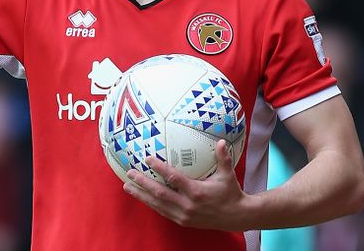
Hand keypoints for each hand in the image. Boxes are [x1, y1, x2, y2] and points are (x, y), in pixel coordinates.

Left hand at [123, 139, 253, 231]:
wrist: (236, 217)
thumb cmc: (230, 193)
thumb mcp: (227, 175)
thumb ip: (223, 158)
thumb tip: (221, 141)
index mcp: (197, 192)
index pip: (174, 178)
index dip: (160, 168)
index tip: (147, 159)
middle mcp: (188, 205)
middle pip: (160, 193)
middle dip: (143, 183)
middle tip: (130, 173)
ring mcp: (183, 215)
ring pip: (157, 204)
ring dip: (141, 195)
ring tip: (127, 186)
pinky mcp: (182, 221)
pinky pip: (162, 212)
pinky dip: (151, 204)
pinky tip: (141, 197)